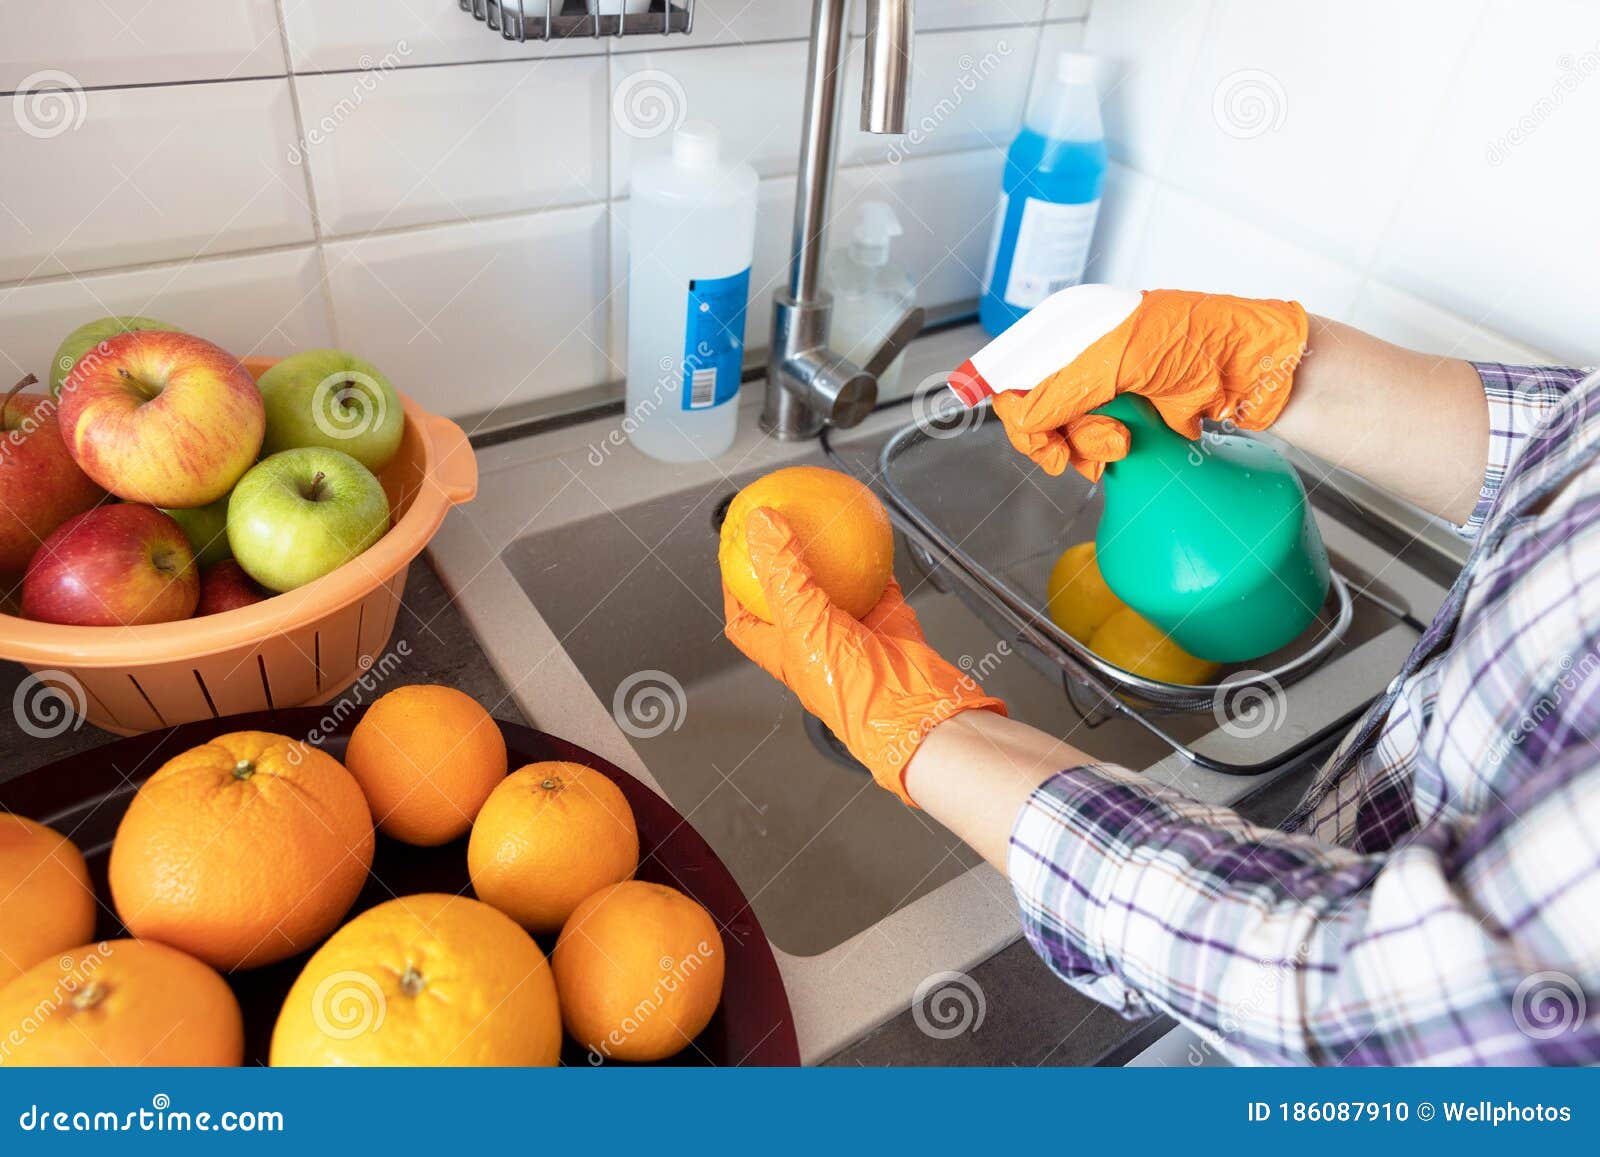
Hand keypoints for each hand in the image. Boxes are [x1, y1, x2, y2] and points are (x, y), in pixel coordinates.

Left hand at [723, 508, 1005, 804]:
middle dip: (785, 570)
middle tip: (781, 531)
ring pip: (837, 590)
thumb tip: (760, 523)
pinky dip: (877, 565)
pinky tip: (873, 538)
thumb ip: (782, 570)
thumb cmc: (849, 684)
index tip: (731, 557)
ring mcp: (854, 634)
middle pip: (791, 600)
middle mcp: (815, 642)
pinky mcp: (889, 624)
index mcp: (783, 652)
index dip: (733, 591)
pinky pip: (881, 587)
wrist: (912, 708)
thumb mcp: (803, 621)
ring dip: (831, 562)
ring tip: (822, 524)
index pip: (745, 621)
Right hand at [989, 289, 1307, 480]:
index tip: (1013, 426)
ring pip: (1057, 432)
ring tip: (1119, 441)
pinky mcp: (1117, 416)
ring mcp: (1097, 388)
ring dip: (1082, 445)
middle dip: (1047, 433)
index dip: (1004, 396)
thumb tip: (1024, 418)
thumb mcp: (1117, 360)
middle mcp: (1077, 356)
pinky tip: (1121, 449)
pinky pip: (1085, 445)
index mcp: (1069, 326)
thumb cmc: (1191, 342)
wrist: (1244, 370)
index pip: (1013, 366)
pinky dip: (1096, 454)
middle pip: (1030, 407)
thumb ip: (1064, 389)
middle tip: (1063, 452)